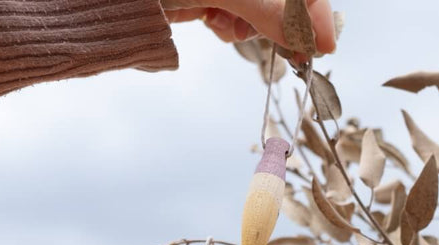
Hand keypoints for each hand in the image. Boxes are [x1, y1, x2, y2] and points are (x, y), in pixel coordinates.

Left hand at [162, 0, 335, 53]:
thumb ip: (274, 13)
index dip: (315, 12)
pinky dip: (228, 25)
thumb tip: (318, 39)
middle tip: (278, 44)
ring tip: (225, 23)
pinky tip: (212, 20)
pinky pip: (234, 15)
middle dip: (276, 20)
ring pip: (258, 10)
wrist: (113, 1)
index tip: (325, 45)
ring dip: (248, 25)